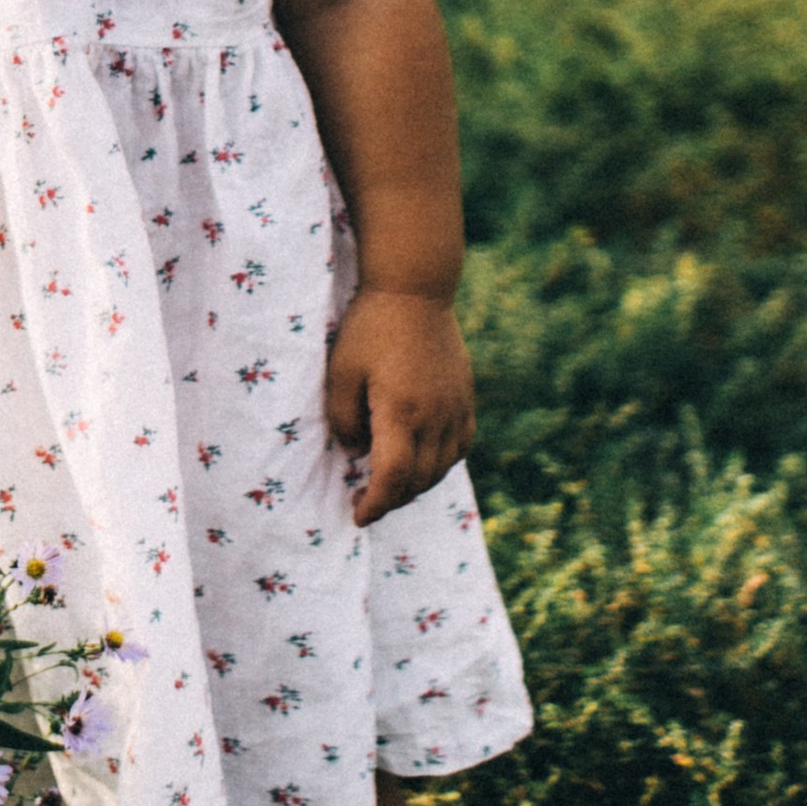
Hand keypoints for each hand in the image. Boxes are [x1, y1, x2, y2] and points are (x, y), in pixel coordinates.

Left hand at [325, 288, 474, 523]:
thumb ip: (344, 419)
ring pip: (443, 467)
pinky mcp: (466, 397)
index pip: (392, 477)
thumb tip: (356, 455)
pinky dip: (442, 463)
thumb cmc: (369, 328)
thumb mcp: (340, 372)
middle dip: (392, 500)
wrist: (415, 290)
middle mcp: (435, 416)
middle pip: (419, 479)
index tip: (358, 515)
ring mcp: (456, 407)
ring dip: (417, 485)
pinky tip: (424, 461)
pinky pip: (461, 446)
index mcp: (400, 411)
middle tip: (367, 502)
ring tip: (391, 485)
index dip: (376, 504)